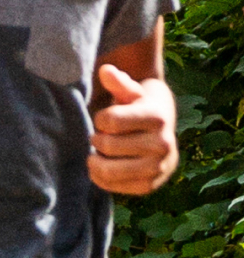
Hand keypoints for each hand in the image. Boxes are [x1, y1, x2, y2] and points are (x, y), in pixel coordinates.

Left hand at [88, 64, 177, 194]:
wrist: (163, 136)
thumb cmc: (141, 109)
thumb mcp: (132, 93)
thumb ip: (118, 83)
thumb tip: (105, 70)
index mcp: (158, 117)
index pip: (110, 121)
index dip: (100, 119)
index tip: (103, 119)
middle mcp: (162, 144)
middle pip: (107, 146)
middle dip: (97, 140)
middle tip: (98, 137)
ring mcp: (157, 168)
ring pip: (108, 170)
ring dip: (94, 161)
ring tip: (95, 153)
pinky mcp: (148, 187)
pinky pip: (111, 186)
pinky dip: (98, 177)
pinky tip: (100, 166)